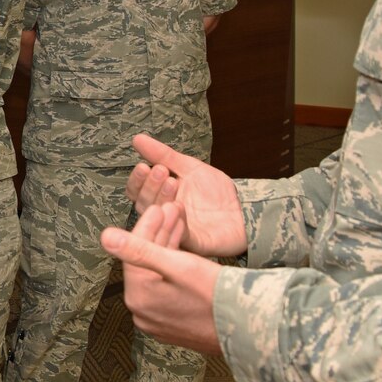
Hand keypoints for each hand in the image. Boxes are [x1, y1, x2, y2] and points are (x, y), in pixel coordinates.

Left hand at [101, 206, 223, 356]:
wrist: (253, 328)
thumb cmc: (219, 297)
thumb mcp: (179, 265)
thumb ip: (139, 250)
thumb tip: (104, 237)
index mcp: (139, 299)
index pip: (134, 252)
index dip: (147, 226)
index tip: (159, 207)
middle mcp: (143, 314)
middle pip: (145, 264)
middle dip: (159, 234)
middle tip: (172, 209)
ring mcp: (158, 321)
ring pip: (157, 274)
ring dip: (167, 247)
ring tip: (180, 222)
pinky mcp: (174, 324)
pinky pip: (167, 288)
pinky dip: (174, 267)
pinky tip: (184, 249)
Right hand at [125, 134, 246, 258]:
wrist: (244, 209)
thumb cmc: (216, 192)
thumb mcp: (189, 168)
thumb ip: (164, 155)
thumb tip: (138, 138)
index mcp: (159, 198)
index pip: (137, 191)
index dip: (138, 180)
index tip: (144, 166)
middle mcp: (163, 214)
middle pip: (144, 204)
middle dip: (150, 186)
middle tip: (161, 171)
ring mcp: (176, 229)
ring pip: (159, 218)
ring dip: (162, 199)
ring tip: (173, 182)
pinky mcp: (193, 243)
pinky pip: (179, 235)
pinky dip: (177, 219)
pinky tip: (179, 205)